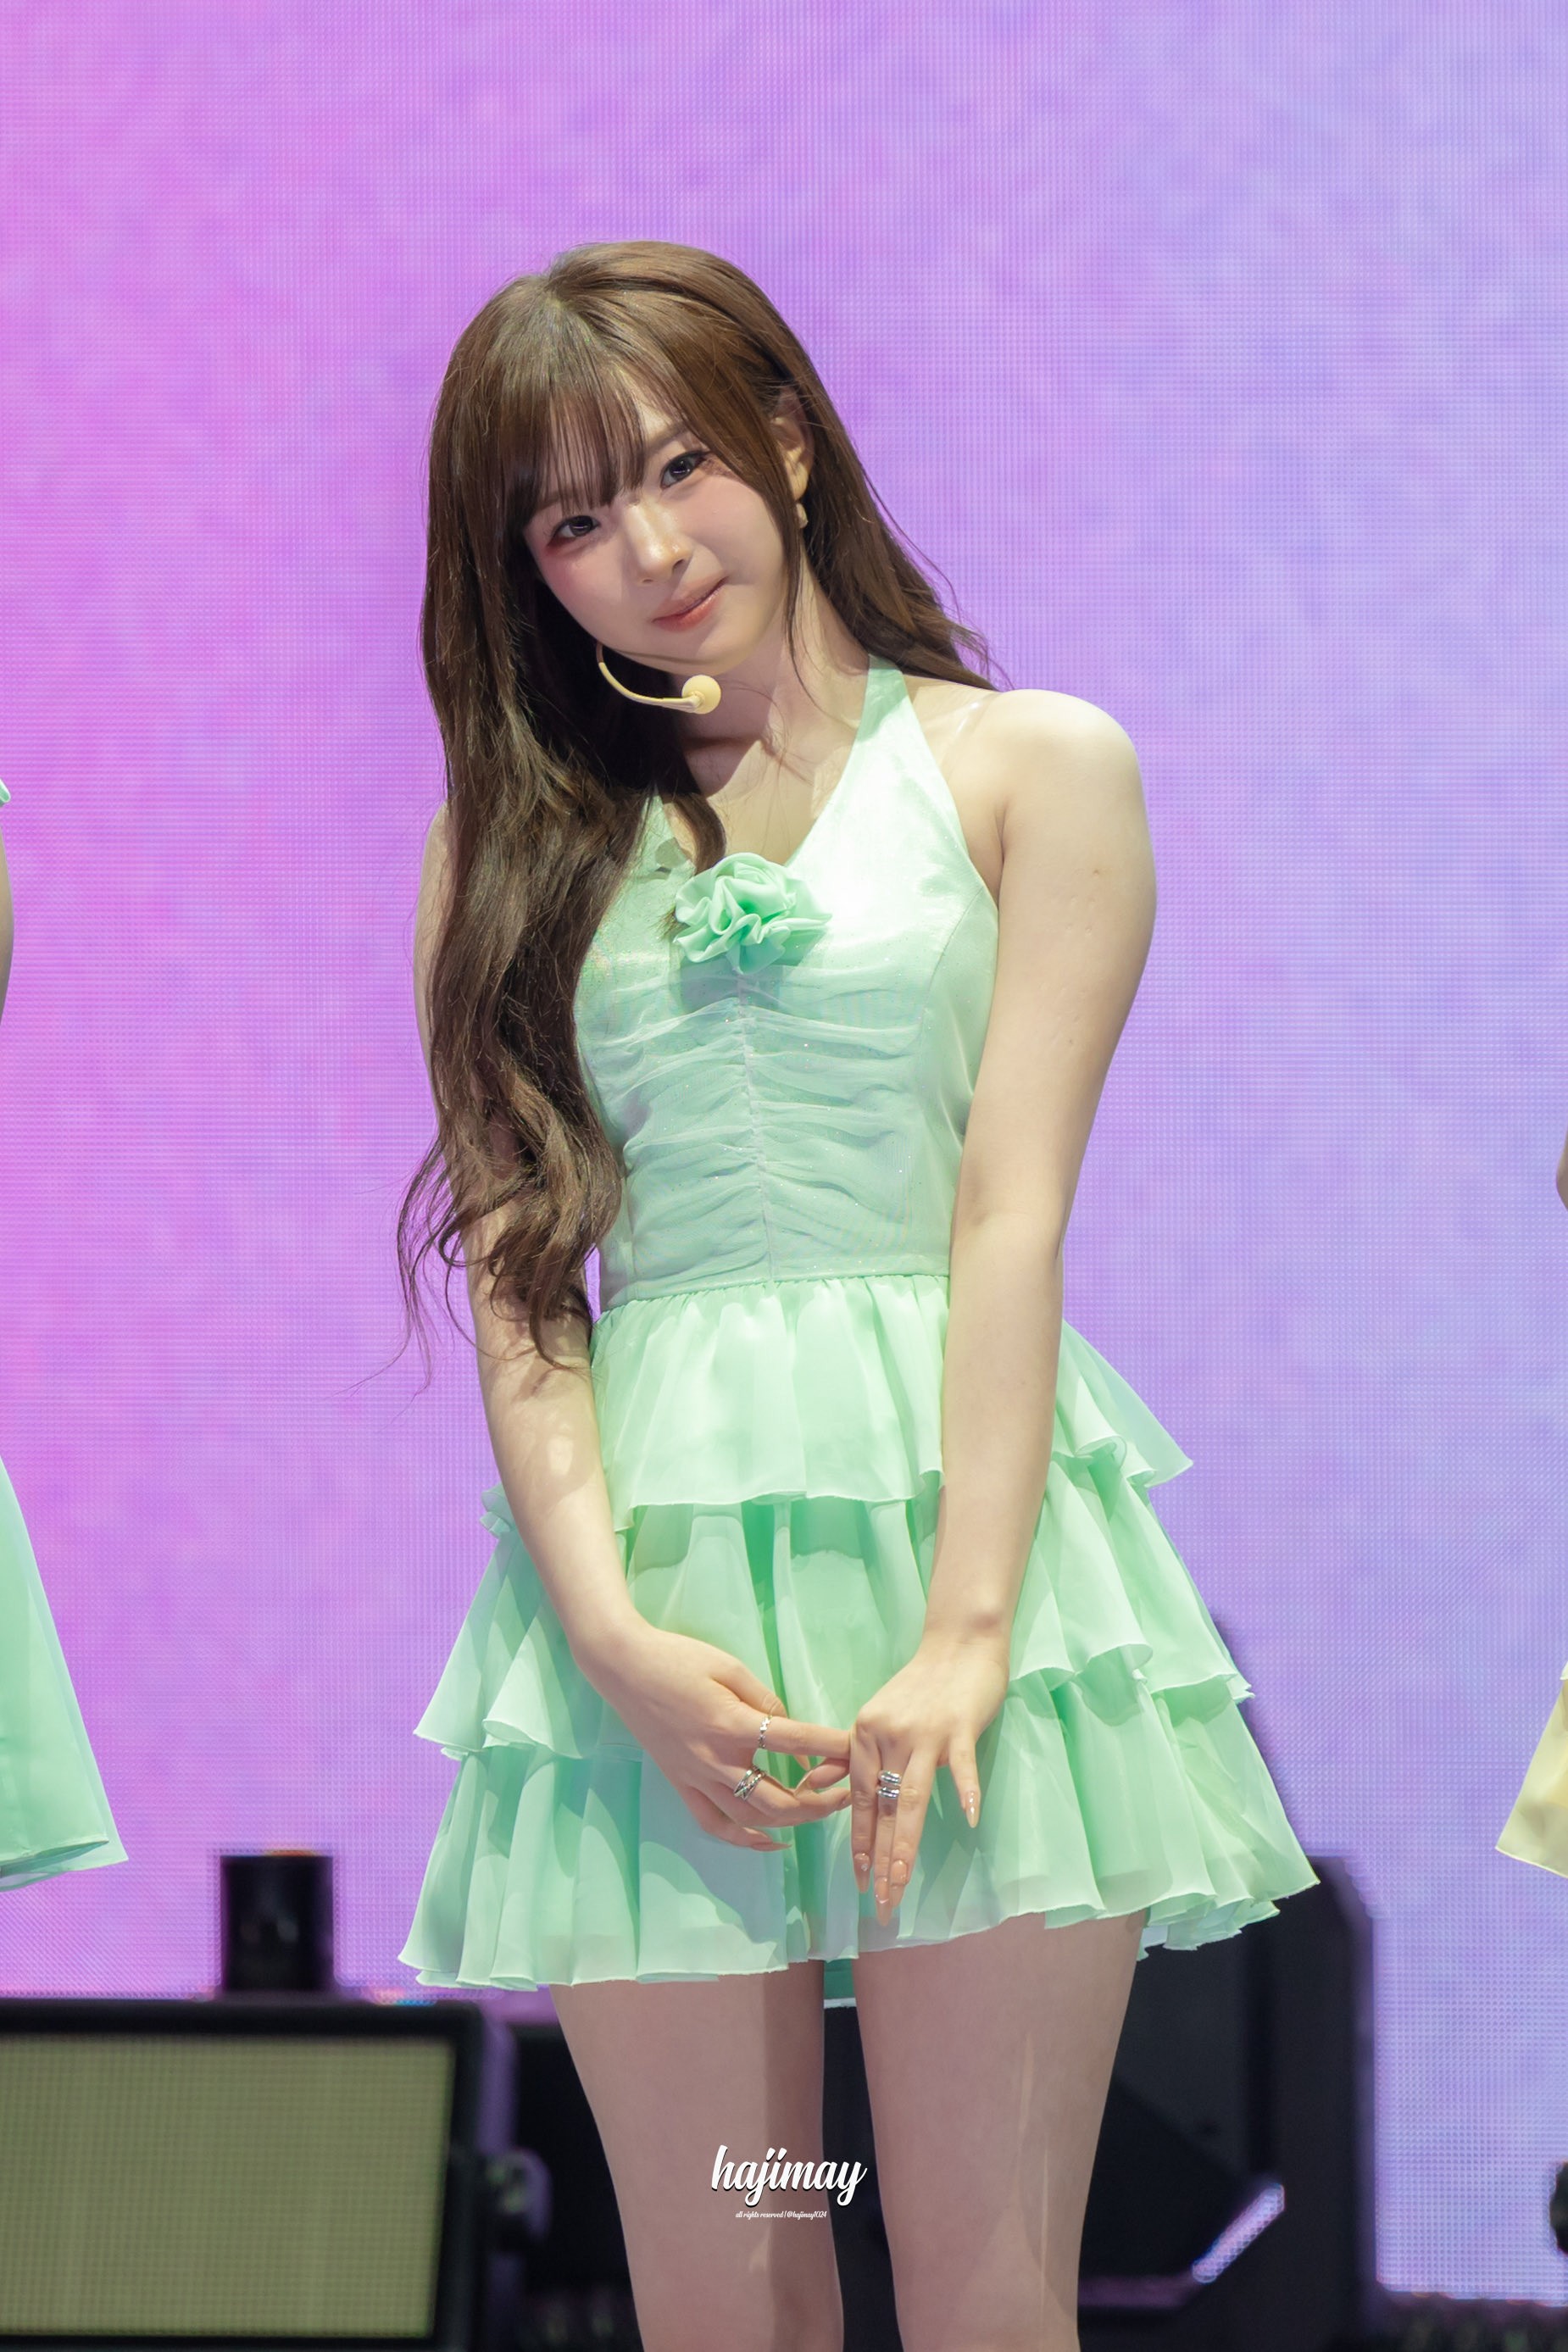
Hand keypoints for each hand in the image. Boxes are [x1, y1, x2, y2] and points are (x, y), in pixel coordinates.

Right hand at [589, 1621, 853, 1853]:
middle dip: (821, 1801)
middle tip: (848, 1791)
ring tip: (819, 1810)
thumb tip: (793, 1729)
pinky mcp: (680, 1785)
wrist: (623, 1668)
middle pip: (781, 1800)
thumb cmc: (678, 1658)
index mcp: (732, 1724)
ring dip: (792, 1822)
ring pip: (752, 1819)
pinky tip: (772, 1841)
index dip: (833, 1748)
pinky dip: (745, 1839)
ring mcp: (696, 1778)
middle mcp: (716, 1760)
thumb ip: (765, 1699)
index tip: (859, 1752)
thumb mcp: (729, 1666)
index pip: (796, 1743)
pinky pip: (715, 1824)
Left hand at [846, 1629, 1010, 1919]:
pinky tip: (967, 1819)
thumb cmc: (919, 1685)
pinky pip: (962, 1765)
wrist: (959, 1643)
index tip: (858, 1881)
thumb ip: (847, 1755)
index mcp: (864, 1735)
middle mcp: (888, 1736)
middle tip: (880, 1903)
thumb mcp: (876, 1717)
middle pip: (881, 1807)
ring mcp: (925, 1733)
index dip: (858, 1842)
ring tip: (901, 1882)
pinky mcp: (959, 1727)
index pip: (858, 1799)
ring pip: (912, 1796)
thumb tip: (810, 1786)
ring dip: (905, 1844)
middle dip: (879, 1860)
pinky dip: (966, 1791)